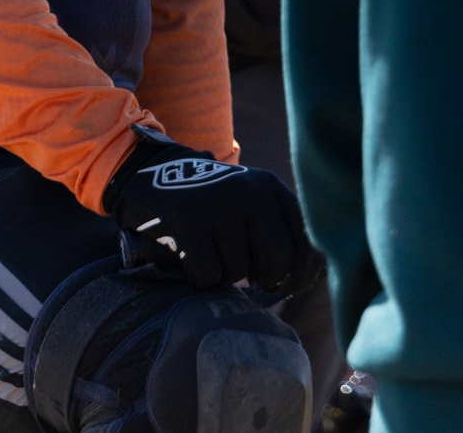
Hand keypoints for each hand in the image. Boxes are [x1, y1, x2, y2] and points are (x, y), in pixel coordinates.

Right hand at [102, 130, 310, 293]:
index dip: (304, 271)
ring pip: (239, 271)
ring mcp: (218, 204)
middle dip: (263, 277)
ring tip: (211, 252)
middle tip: (247, 274)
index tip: (293, 286)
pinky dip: (200, 277)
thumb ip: (278, 230)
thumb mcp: (249, 202)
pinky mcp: (188, 220)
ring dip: (225, 275)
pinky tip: (191, 257)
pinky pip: (209, 274)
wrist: (151, 175)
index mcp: (269, 186)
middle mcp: (249, 190)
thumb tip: (311, 278)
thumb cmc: (210, 206)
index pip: (307, 238)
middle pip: (277, 259)